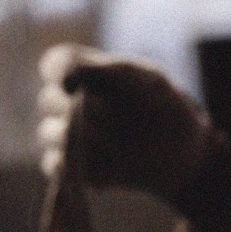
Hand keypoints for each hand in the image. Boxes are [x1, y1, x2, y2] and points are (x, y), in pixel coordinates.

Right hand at [37, 45, 213, 204]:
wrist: (182, 155)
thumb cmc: (166, 108)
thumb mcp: (149, 80)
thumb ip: (109, 71)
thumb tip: (64, 80)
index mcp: (88, 74)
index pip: (55, 64)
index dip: (57, 71)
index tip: (73, 85)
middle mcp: (72, 103)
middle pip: (48, 99)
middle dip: (71, 107)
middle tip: (104, 115)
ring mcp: (70, 136)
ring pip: (48, 133)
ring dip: (74, 137)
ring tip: (111, 142)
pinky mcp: (72, 167)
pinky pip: (54, 165)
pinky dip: (70, 165)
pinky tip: (100, 164)